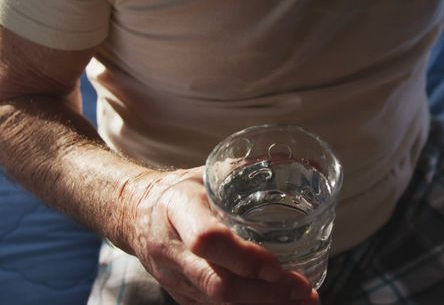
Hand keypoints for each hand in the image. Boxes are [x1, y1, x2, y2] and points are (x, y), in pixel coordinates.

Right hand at [119, 167, 318, 303]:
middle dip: (264, 292)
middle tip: (301, 287)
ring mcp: (175, 278)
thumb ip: (242, 171)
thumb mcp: (202, 174)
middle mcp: (172, 250)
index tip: (277, 265)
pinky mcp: (182, 296)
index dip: (243, 257)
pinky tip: (281, 303)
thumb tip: (290, 159)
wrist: (133, 216)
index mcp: (178, 210)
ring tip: (303, 300)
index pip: (207, 240)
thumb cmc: (177, 191)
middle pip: (217, 283)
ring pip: (219, 303)